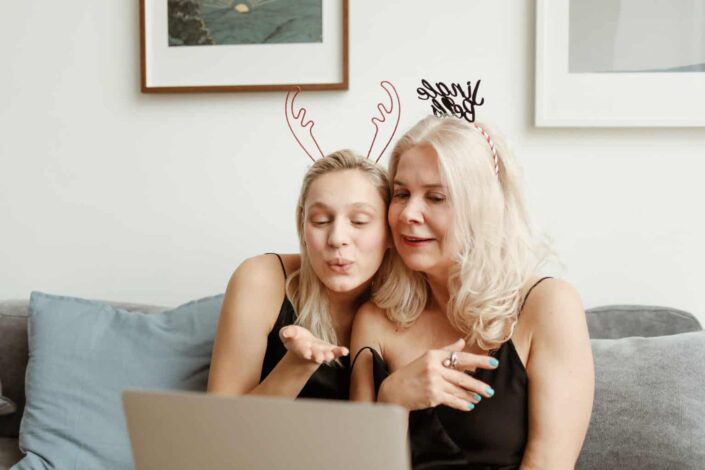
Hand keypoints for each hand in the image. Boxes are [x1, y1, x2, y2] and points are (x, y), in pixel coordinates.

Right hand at [279, 325, 348, 364]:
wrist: (304, 345)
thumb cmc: (295, 338)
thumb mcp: (288, 333)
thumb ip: (287, 333)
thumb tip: (286, 333)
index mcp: (301, 349)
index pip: (302, 350)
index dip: (304, 351)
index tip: (306, 353)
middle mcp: (312, 353)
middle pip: (315, 355)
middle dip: (318, 356)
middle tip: (320, 358)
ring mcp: (321, 352)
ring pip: (326, 355)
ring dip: (329, 356)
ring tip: (331, 355)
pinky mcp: (329, 349)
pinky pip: (336, 352)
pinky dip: (340, 352)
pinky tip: (345, 351)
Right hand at [377, 338, 498, 411]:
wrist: (393, 391)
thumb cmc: (411, 374)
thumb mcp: (426, 358)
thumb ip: (446, 351)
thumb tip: (462, 342)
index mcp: (433, 355)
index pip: (460, 357)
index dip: (478, 360)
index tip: (493, 363)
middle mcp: (434, 367)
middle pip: (462, 376)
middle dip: (478, 384)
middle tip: (490, 390)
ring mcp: (433, 382)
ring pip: (459, 390)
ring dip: (471, 395)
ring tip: (481, 397)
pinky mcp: (432, 396)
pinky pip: (452, 400)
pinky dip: (462, 403)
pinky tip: (470, 405)